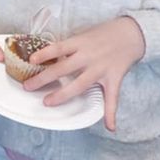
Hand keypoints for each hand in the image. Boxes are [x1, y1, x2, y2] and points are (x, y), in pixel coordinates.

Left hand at [24, 17, 145, 131]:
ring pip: (79, 85)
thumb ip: (70, 47)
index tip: (31, 60)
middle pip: (63, 69)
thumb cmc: (104, 33)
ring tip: (48, 103)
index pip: (58, 48)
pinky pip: (112, 97)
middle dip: (44, 78)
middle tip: (28, 86)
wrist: (131, 33)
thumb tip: (51, 55)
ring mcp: (100, 69)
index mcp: (80, 43)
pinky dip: (111, 112)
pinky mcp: (114, 78)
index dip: (45, 54)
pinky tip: (110, 126)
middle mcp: (88, 56)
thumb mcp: (84, 35)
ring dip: (63, 95)